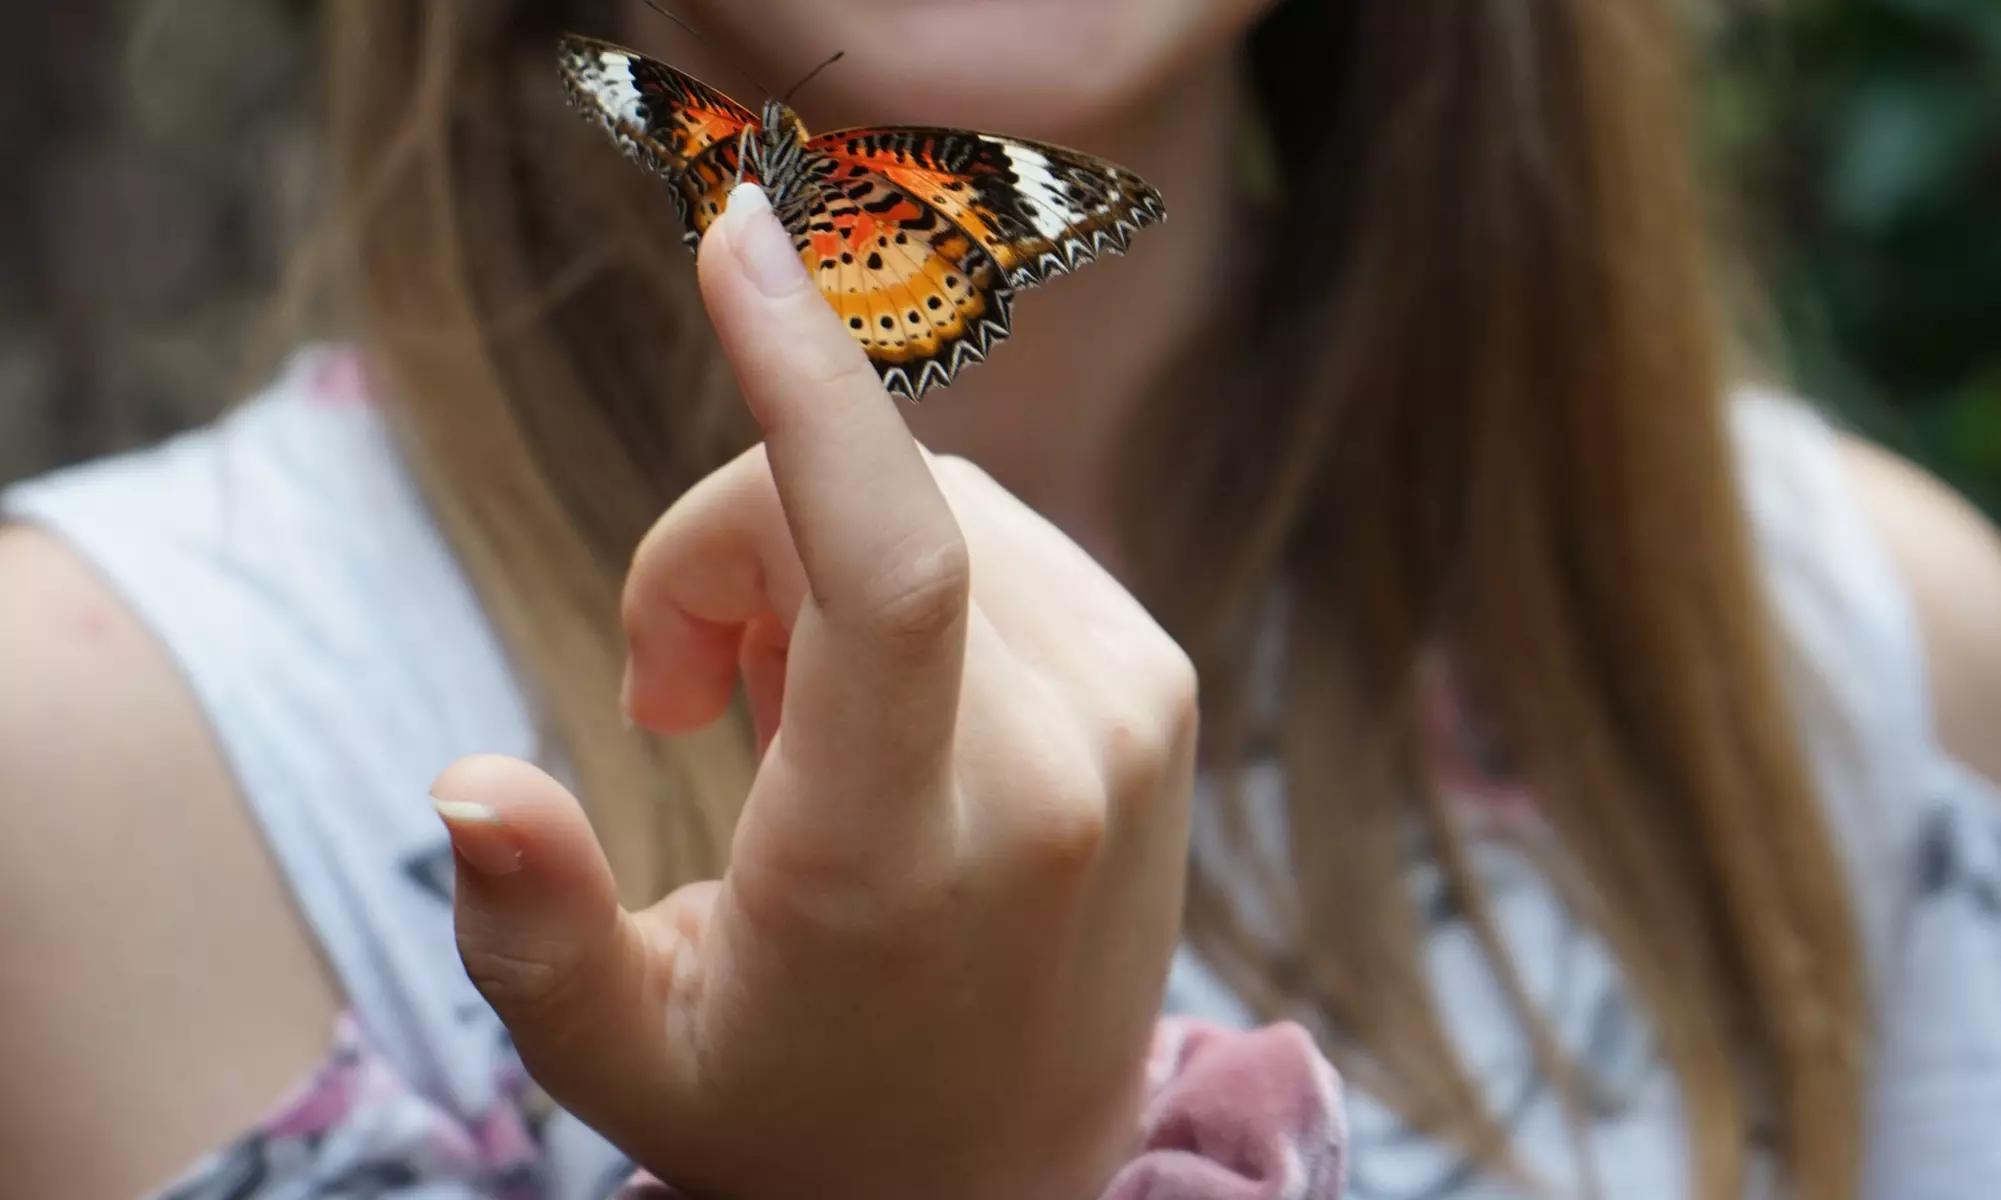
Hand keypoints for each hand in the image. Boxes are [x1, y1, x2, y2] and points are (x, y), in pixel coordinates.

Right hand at [430, 182, 1197, 1199]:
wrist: (1005, 1173)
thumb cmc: (796, 1108)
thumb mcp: (624, 1056)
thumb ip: (535, 927)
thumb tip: (472, 778)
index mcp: (903, 854)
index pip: (883, 563)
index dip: (806, 377)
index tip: (734, 237)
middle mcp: (1054, 768)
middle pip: (846, 510)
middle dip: (721, 560)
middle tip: (681, 702)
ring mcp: (1131, 712)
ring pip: (920, 497)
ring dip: (809, 571)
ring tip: (785, 724)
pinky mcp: (1158, 681)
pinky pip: (987, 525)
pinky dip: (901, 571)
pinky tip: (881, 698)